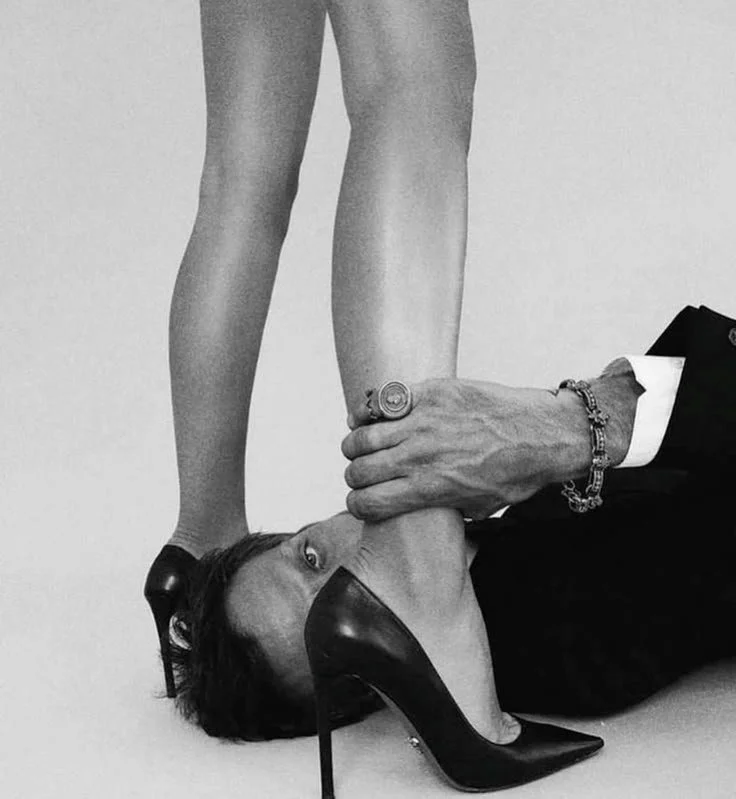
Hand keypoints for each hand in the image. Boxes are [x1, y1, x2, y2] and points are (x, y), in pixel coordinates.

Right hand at [341, 378, 592, 521]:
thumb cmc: (517, 472)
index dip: (357, 505)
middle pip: (359, 470)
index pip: (368, 503)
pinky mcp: (431, 393)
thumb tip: (424, 511)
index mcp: (429, 489)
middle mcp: (420, 456)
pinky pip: (383, 399)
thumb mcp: (480, 507)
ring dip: (355, 444)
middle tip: (362, 474)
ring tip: (360, 445)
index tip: (360, 501)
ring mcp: (423, 422)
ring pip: (363, 435)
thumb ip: (445, 509)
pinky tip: (368, 415)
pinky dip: (368, 409)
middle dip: (355, 476)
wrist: (544, 434)